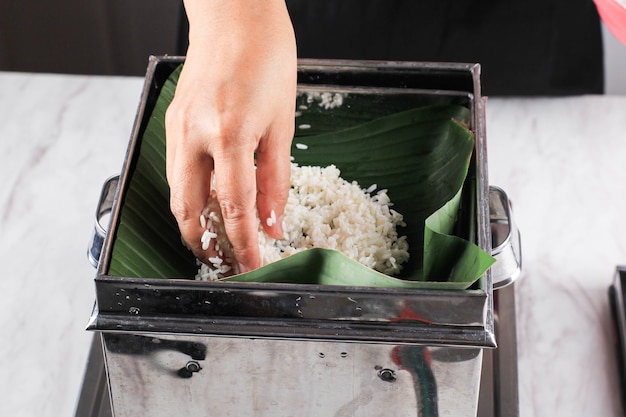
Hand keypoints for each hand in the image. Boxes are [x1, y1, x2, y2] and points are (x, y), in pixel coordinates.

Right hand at [165, 0, 296, 272]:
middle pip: (188, 209)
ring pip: (176, 193)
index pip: (235, 207)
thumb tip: (272, 221)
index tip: (252, 268)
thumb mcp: (283, 123)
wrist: (235, 15)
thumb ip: (275, 178)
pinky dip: (189, 195)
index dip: (243, 245)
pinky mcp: (172, 122)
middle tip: (224, 262)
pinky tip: (208, 201)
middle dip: (203, 244)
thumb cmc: (267, 59)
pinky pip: (175, 171)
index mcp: (230, 134)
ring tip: (217, 238)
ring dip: (194, 222)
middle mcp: (193, 135)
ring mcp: (176, 128)